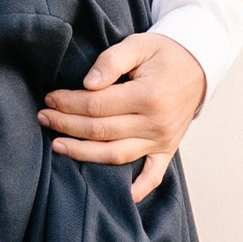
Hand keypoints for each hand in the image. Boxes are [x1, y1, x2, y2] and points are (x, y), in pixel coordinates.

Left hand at [40, 30, 206, 200]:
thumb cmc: (164, 54)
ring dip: (83, 154)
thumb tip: (88, 83)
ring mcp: (162, 141)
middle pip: (101, 131)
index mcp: (148, 96)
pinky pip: (152, 177)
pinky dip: (137, 189)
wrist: (198, 65)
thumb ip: (112, 60)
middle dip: (67, 125)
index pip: (97, 105)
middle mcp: (155, 123)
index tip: (50, 98)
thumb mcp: (139, 44)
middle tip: (44, 117)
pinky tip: (118, 196)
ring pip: (116, 155)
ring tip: (57, 146)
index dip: (69, 103)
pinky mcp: (167, 150)